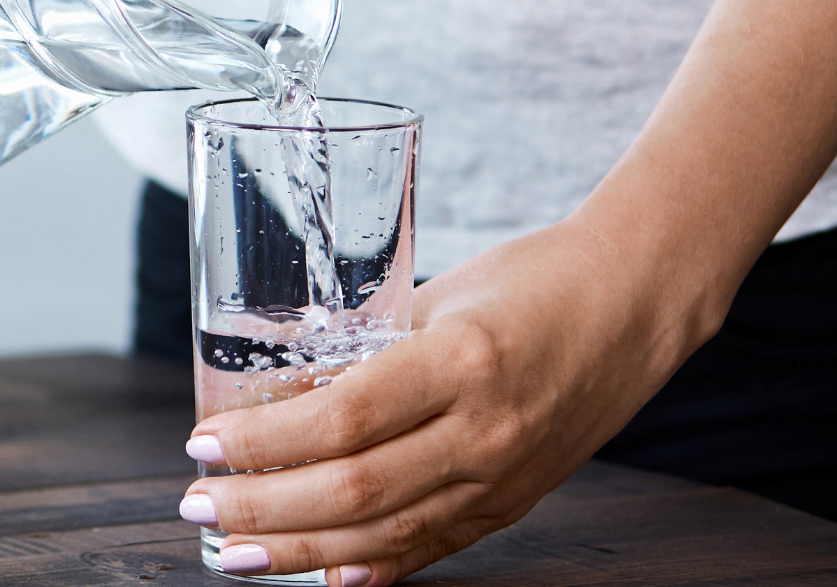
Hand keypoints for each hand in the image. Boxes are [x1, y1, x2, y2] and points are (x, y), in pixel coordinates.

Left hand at [177, 218, 712, 584]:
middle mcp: (486, 430)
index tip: (202, 444)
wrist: (639, 301)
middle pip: (354, 489)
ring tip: (235, 552)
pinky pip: (436, 545)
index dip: (264, 442)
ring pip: (386, 532)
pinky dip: (375, 566)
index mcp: (461, 362)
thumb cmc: (532, 279)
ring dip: (300, 548)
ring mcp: (506, 475)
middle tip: (197, 503)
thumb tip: (276, 395)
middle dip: (262, 506)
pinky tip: (325, 575)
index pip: (343, 419)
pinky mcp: (518, 501)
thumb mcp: (435, 298)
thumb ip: (363, 351)